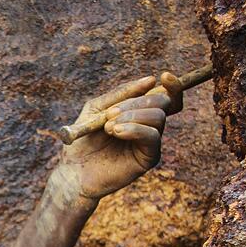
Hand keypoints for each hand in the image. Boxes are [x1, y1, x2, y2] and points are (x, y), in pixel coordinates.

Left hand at [48, 72, 183, 203]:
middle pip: (162, 102)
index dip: (172, 85)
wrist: (73, 171)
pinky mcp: (149, 158)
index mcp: (138, 112)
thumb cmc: (82, 140)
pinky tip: (116, 132)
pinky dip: (134, 129)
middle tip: (110, 114)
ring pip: (158, 117)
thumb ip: (121, 94)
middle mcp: (148, 126)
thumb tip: (151, 80)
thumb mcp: (96, 109)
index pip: (165, 95)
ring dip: (132, 116)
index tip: (165, 75)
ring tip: (108, 127)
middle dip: (137, 102)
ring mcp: (150, 142)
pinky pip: (152, 136)